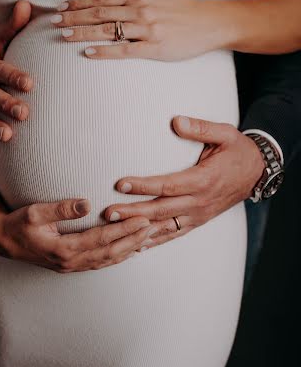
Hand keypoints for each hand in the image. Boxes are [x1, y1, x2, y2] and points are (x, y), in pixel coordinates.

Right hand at [0, 197, 157, 272]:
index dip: (124, 230)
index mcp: (64, 249)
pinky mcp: (71, 265)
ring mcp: (71, 266)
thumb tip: (87, 203)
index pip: (102, 239)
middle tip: (154, 226)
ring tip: (149, 237)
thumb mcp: (35, 212)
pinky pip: (100, 263)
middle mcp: (71, 261)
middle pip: (110, 252)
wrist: (2, 241)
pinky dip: (117, 257)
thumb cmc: (18, 223)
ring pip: (107, 261)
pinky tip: (130, 250)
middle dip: (134, 239)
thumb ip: (61, 208)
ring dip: (129, 249)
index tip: (142, 219)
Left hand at [51, 0, 224, 60]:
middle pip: (99, 13)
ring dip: (83, 32)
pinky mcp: (154, 48)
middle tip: (54, 22)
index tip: (61, 7)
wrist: (209, 23)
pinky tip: (88, 53)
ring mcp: (147, 29)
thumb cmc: (182, 7)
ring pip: (108, 30)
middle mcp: (140, 9)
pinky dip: (105, 51)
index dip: (79, 2)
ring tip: (63, 36)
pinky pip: (124, 50)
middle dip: (74, 17)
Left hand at [102, 115, 265, 250]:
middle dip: (132, 212)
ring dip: (139, 229)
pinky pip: (174, 233)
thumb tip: (176, 122)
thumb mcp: (224, 133)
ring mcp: (199, 214)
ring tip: (115, 229)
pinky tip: (137, 245)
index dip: (143, 186)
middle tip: (108, 212)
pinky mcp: (198, 220)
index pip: (167, 185)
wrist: (258, 171)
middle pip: (161, 210)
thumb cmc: (237, 150)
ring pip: (165, 226)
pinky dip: (155, 240)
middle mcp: (199, 201)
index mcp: (204, 180)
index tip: (121, 184)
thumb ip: (200, 128)